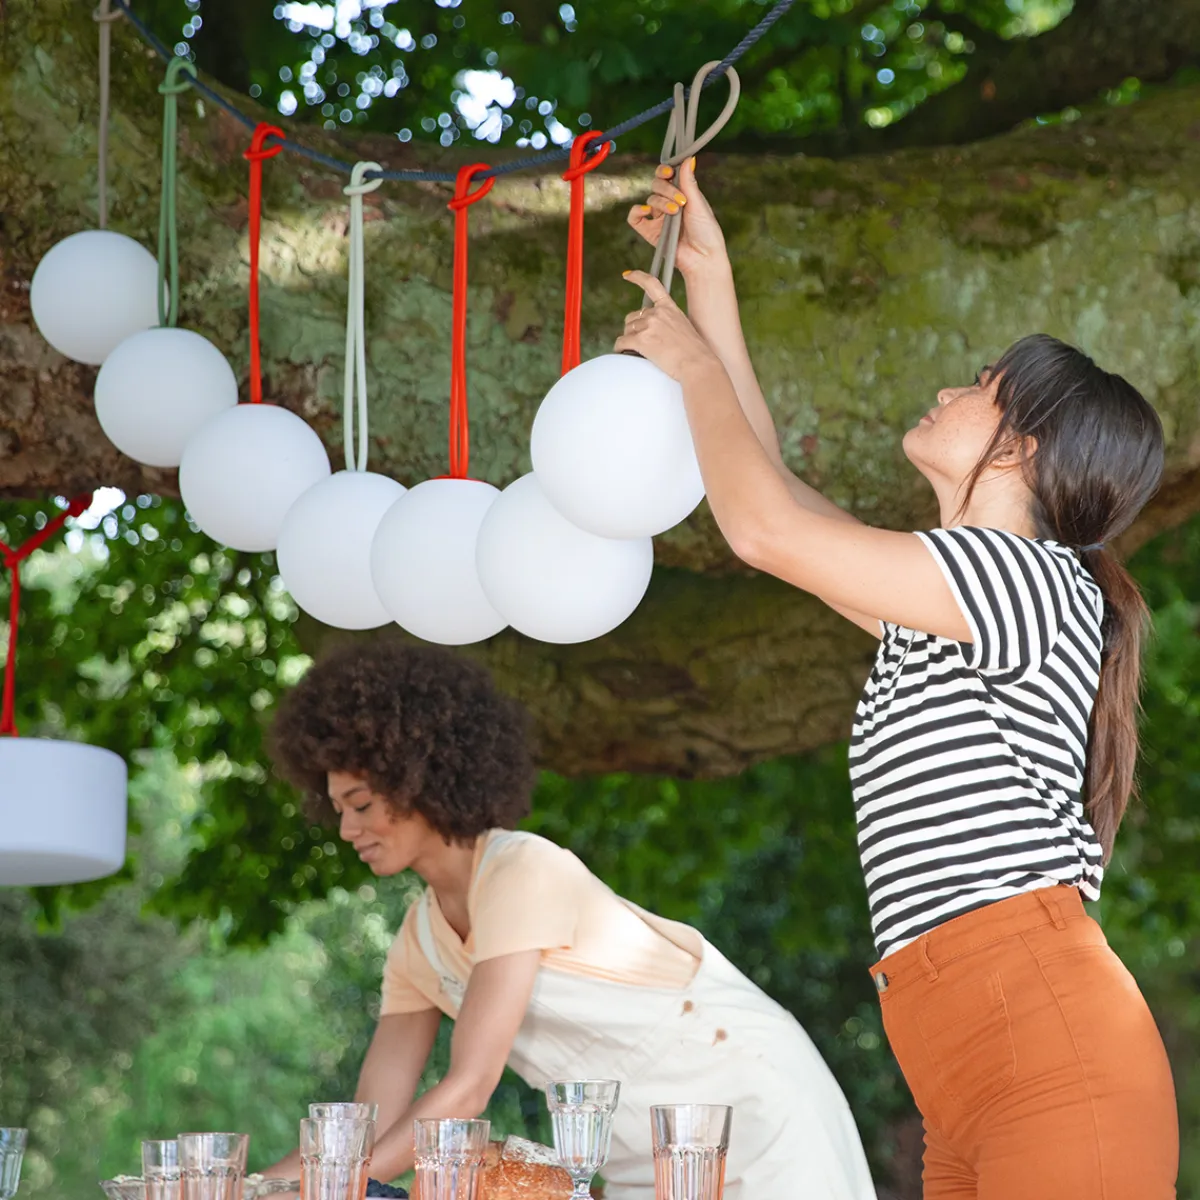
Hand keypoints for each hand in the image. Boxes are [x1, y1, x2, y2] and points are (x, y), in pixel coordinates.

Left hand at [614, 271, 717, 381]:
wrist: (697, 365)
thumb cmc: (695, 353)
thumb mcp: (685, 328)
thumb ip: (669, 324)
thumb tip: (656, 332)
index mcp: (669, 308)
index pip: (652, 285)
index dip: (637, 277)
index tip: (628, 275)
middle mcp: (658, 313)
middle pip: (634, 317)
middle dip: (634, 329)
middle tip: (643, 342)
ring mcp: (649, 326)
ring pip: (627, 331)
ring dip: (630, 341)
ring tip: (641, 352)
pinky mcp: (641, 340)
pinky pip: (621, 342)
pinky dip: (620, 348)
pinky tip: (625, 353)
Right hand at [626, 158, 728, 278]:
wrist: (703, 257)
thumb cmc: (706, 232)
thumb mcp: (698, 203)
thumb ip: (689, 181)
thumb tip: (688, 158)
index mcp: (682, 194)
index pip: (666, 175)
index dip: (665, 170)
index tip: (670, 171)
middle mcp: (668, 204)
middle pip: (656, 185)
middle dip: (666, 189)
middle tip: (681, 201)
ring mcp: (658, 218)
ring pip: (649, 200)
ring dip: (661, 203)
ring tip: (675, 213)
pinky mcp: (650, 232)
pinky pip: (635, 218)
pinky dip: (637, 212)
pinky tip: (647, 211)